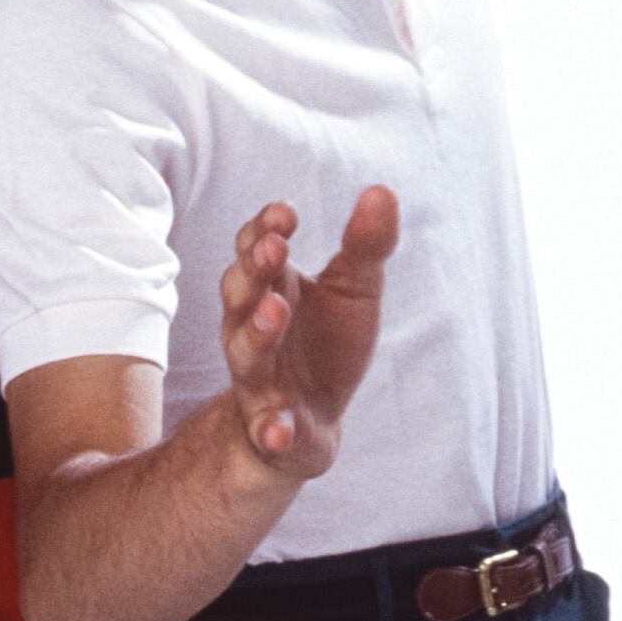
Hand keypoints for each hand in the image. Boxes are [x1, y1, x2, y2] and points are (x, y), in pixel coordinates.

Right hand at [220, 187, 398, 481]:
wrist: (311, 421)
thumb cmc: (326, 343)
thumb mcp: (355, 289)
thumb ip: (365, 245)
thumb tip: (381, 190)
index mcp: (272, 288)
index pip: (254, 250)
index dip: (264, 231)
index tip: (286, 215)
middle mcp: (253, 329)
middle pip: (240, 294)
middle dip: (254, 271)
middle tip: (274, 250)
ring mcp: (259, 379)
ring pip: (246, 355)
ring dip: (257, 333)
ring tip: (274, 312)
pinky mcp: (272, 428)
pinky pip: (266, 429)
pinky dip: (271, 429)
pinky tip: (280, 430)